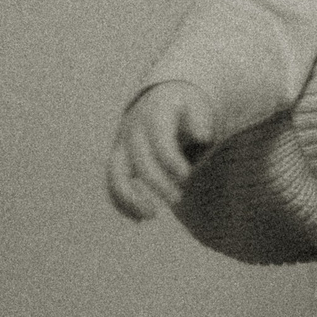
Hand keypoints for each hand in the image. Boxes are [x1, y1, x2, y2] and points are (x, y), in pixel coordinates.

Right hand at [107, 82, 214, 219]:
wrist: (159, 98)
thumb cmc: (184, 109)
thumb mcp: (195, 107)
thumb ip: (199, 120)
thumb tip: (204, 137)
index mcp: (155, 116)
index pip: (160, 141)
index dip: (172, 161)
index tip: (187, 177)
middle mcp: (133, 130)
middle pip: (141, 161)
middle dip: (159, 183)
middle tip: (178, 199)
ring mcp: (121, 145)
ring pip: (116, 174)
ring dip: (130, 197)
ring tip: (150, 216)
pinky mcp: (117, 159)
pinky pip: (112, 183)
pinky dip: (121, 202)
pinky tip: (139, 218)